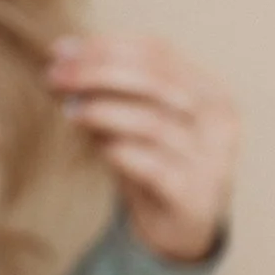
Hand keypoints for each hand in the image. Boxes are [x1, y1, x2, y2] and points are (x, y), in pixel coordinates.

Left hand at [43, 31, 239, 261]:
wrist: (177, 229)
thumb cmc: (152, 161)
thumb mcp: (131, 119)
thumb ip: (106, 89)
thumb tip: (60, 56)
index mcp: (210, 92)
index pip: (157, 52)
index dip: (106, 46)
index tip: (61, 49)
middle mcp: (219, 123)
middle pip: (155, 82)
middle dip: (97, 73)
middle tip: (55, 76)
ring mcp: (212, 161)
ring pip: (151, 123)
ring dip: (103, 111)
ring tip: (69, 110)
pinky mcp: (193, 197)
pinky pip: (150, 166)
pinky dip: (118, 150)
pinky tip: (96, 147)